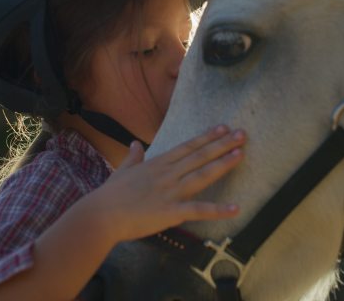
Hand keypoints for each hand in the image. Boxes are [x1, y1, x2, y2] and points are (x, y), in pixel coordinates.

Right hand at [89, 125, 245, 242]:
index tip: (223, 127)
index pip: (188, 146)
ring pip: (202, 175)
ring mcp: (171, 192)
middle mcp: (168, 174)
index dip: (207, 137)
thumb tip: (135, 143)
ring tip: (241, 154)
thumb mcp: (123, 170)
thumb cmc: (111, 194)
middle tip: (242, 134)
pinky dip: (218, 210)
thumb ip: (133, 156)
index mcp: (158, 163)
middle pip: (200, 156)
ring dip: (223, 164)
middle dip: (222, 144)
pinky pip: (198, 210)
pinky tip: (235, 208)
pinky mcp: (171, 212)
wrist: (101, 215)